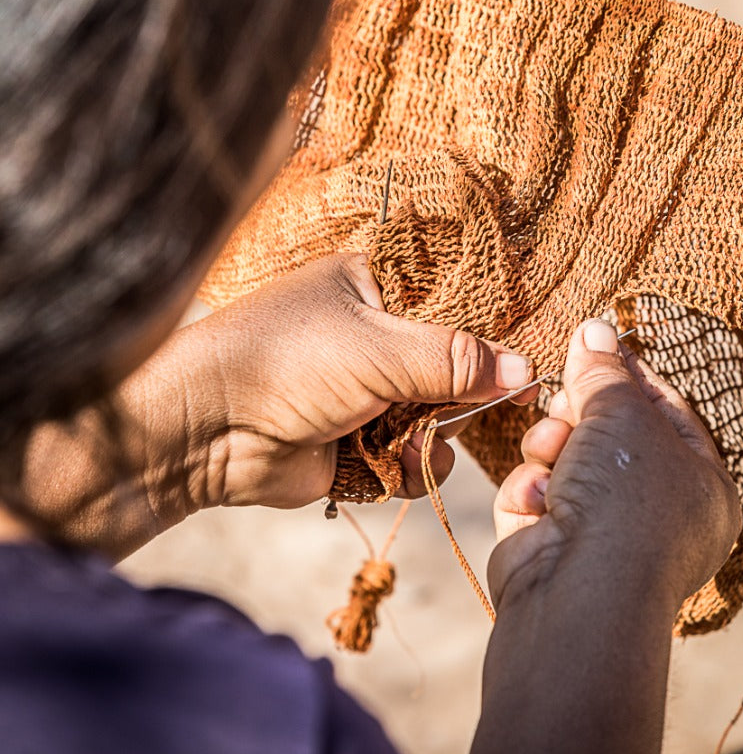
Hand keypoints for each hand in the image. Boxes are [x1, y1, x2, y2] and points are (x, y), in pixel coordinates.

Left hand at [186, 252, 532, 510]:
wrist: (206, 428)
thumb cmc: (284, 360)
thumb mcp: (379, 348)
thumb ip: (456, 360)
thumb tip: (525, 369)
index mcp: (371, 285)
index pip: (451, 305)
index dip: (486, 336)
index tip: (521, 366)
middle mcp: (369, 336)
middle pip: (450, 370)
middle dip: (456, 399)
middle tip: (452, 409)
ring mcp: (361, 392)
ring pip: (434, 422)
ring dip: (429, 441)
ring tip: (405, 442)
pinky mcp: (353, 443)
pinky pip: (407, 459)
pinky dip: (404, 468)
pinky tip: (387, 465)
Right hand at [489, 318, 741, 614]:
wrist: (581, 592)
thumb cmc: (626, 500)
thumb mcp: (623, 414)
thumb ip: (605, 371)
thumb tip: (594, 327)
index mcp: (702, 485)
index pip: (666, 411)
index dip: (628, 373)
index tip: (593, 342)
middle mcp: (658, 513)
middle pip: (608, 432)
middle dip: (579, 412)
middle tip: (567, 403)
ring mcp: (604, 535)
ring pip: (564, 458)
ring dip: (551, 447)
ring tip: (552, 452)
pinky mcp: (553, 548)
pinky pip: (536, 494)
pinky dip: (531, 489)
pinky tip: (539, 500)